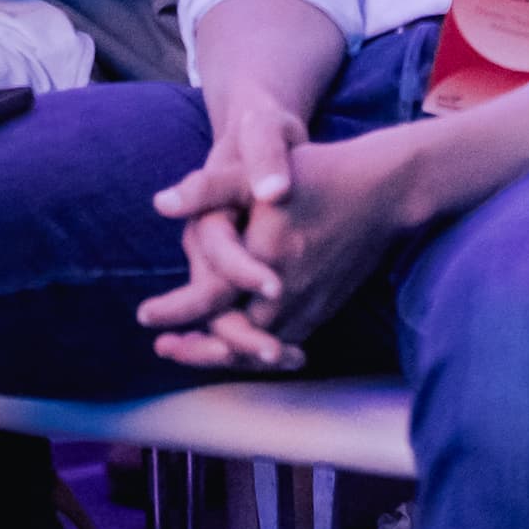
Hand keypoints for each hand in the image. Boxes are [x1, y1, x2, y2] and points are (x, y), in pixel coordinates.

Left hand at [141, 113, 406, 370]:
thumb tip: (161, 203)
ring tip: (192, 350)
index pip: (211, 301)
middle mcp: (288, 292)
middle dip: (197, 349)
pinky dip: (260, 351)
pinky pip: (288, 342)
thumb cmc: (318, 174)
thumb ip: (209, 190)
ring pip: (260, 347)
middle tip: (163, 347)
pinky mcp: (325, 308)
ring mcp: (310, 304)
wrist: (384, 190)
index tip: (144, 317)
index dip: (176, 312)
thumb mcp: (257, 175)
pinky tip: (242, 348)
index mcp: (265, 260)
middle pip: (234, 338)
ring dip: (226, 354)